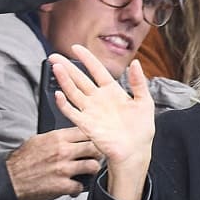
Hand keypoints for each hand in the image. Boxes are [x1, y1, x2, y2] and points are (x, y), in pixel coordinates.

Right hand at [5, 126, 103, 199]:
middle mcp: (63, 151)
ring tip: (87, 172)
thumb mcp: (39, 140)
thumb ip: (57, 137)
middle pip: (94, 147)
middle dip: (97, 152)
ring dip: (91, 170)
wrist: (11, 178)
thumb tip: (70, 135)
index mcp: (57, 138)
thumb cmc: (23, 159)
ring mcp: (64, 168)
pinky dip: (78, 188)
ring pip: (92, 166)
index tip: (93, 141)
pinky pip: (81, 186)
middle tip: (95, 157)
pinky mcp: (62, 185)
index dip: (92, 137)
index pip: (85, 131)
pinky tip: (73, 187)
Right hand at [50, 46, 153, 199]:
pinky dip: (64, 104)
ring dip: (64, 80)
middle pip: (79, 79)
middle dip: (67, 67)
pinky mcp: (86, 124)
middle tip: (55, 56)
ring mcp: (91, 111)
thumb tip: (135, 63)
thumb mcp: (144, 102)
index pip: (96, 70)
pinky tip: (58, 94)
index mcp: (112, 91)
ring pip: (73, 92)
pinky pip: (72, 112)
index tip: (76, 48)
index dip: (86, 58)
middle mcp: (98, 99)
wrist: (135, 151)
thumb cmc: (141, 130)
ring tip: (56, 68)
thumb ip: (138, 82)